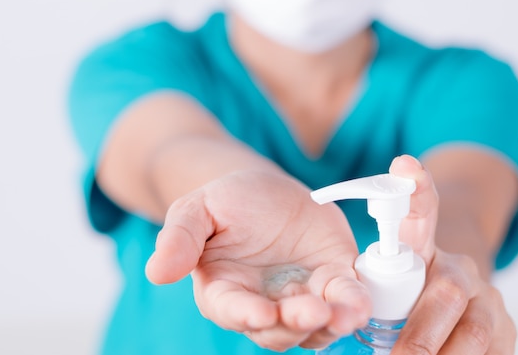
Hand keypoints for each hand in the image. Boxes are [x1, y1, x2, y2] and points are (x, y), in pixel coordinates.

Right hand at [145, 170, 370, 350]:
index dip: (245, 314)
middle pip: (277, 330)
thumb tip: (156, 273)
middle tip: (311, 310)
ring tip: (346, 314)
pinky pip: (345, 299)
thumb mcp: (196, 209)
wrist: (265, 188)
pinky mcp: (332, 280)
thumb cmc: (226, 202)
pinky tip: (361, 303)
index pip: (231, 310)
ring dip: (331, 324)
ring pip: (315, 327)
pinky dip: (354, 303)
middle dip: (294, 325)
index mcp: (224, 290)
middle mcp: (263, 303)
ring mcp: (300, 296)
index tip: (261, 312)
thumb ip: (179, 238)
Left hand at [390, 155, 515, 354]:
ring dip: (443, 354)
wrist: (458, 310)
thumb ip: (371, 278)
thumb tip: (335, 298)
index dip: (415, 188)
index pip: (421, 212)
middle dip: (422, 330)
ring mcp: (489, 299)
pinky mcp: (506, 331)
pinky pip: (492, 352)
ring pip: (475, 330)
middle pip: (448, 291)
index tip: (404, 165)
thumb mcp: (386, 280)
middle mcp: (460, 268)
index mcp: (424, 248)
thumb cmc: (407, 294)